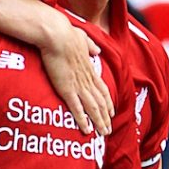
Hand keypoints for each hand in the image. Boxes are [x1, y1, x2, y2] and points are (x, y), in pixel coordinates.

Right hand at [38, 9, 112, 134]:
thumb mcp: (83, 38)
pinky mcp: (67, 89)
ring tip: (103, 133)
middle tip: (109, 130)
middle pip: (100, 102)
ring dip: (99, 122)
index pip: (102, 89)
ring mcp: (78, 85)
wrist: (57, 35)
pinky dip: (83, 120)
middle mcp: (87, 79)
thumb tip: (96, 50)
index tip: (112, 111)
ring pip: (93, 108)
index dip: (108, 102)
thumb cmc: (67, 34)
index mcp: (90, 68)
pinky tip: (86, 130)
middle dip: (105, 117)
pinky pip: (77, 109)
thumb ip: (90, 45)